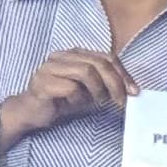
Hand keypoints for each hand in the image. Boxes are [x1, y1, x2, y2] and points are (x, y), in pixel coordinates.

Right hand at [0, 48, 135, 148]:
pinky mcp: (42, 83)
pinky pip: (71, 87)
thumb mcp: (91, 90)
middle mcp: (61, 56)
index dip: (123, 74)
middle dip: (115, 83)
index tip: (134, 92)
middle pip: (99, 63)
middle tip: (120, 101)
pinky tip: (72, 104)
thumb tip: (132, 89)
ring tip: (94, 102)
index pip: (107, 57)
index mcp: (74, 54)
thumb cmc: (63, 101)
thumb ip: (107, 83)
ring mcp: (49, 68)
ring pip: (86, 71)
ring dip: (97, 90)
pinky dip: (78, 99)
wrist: (32, 113)